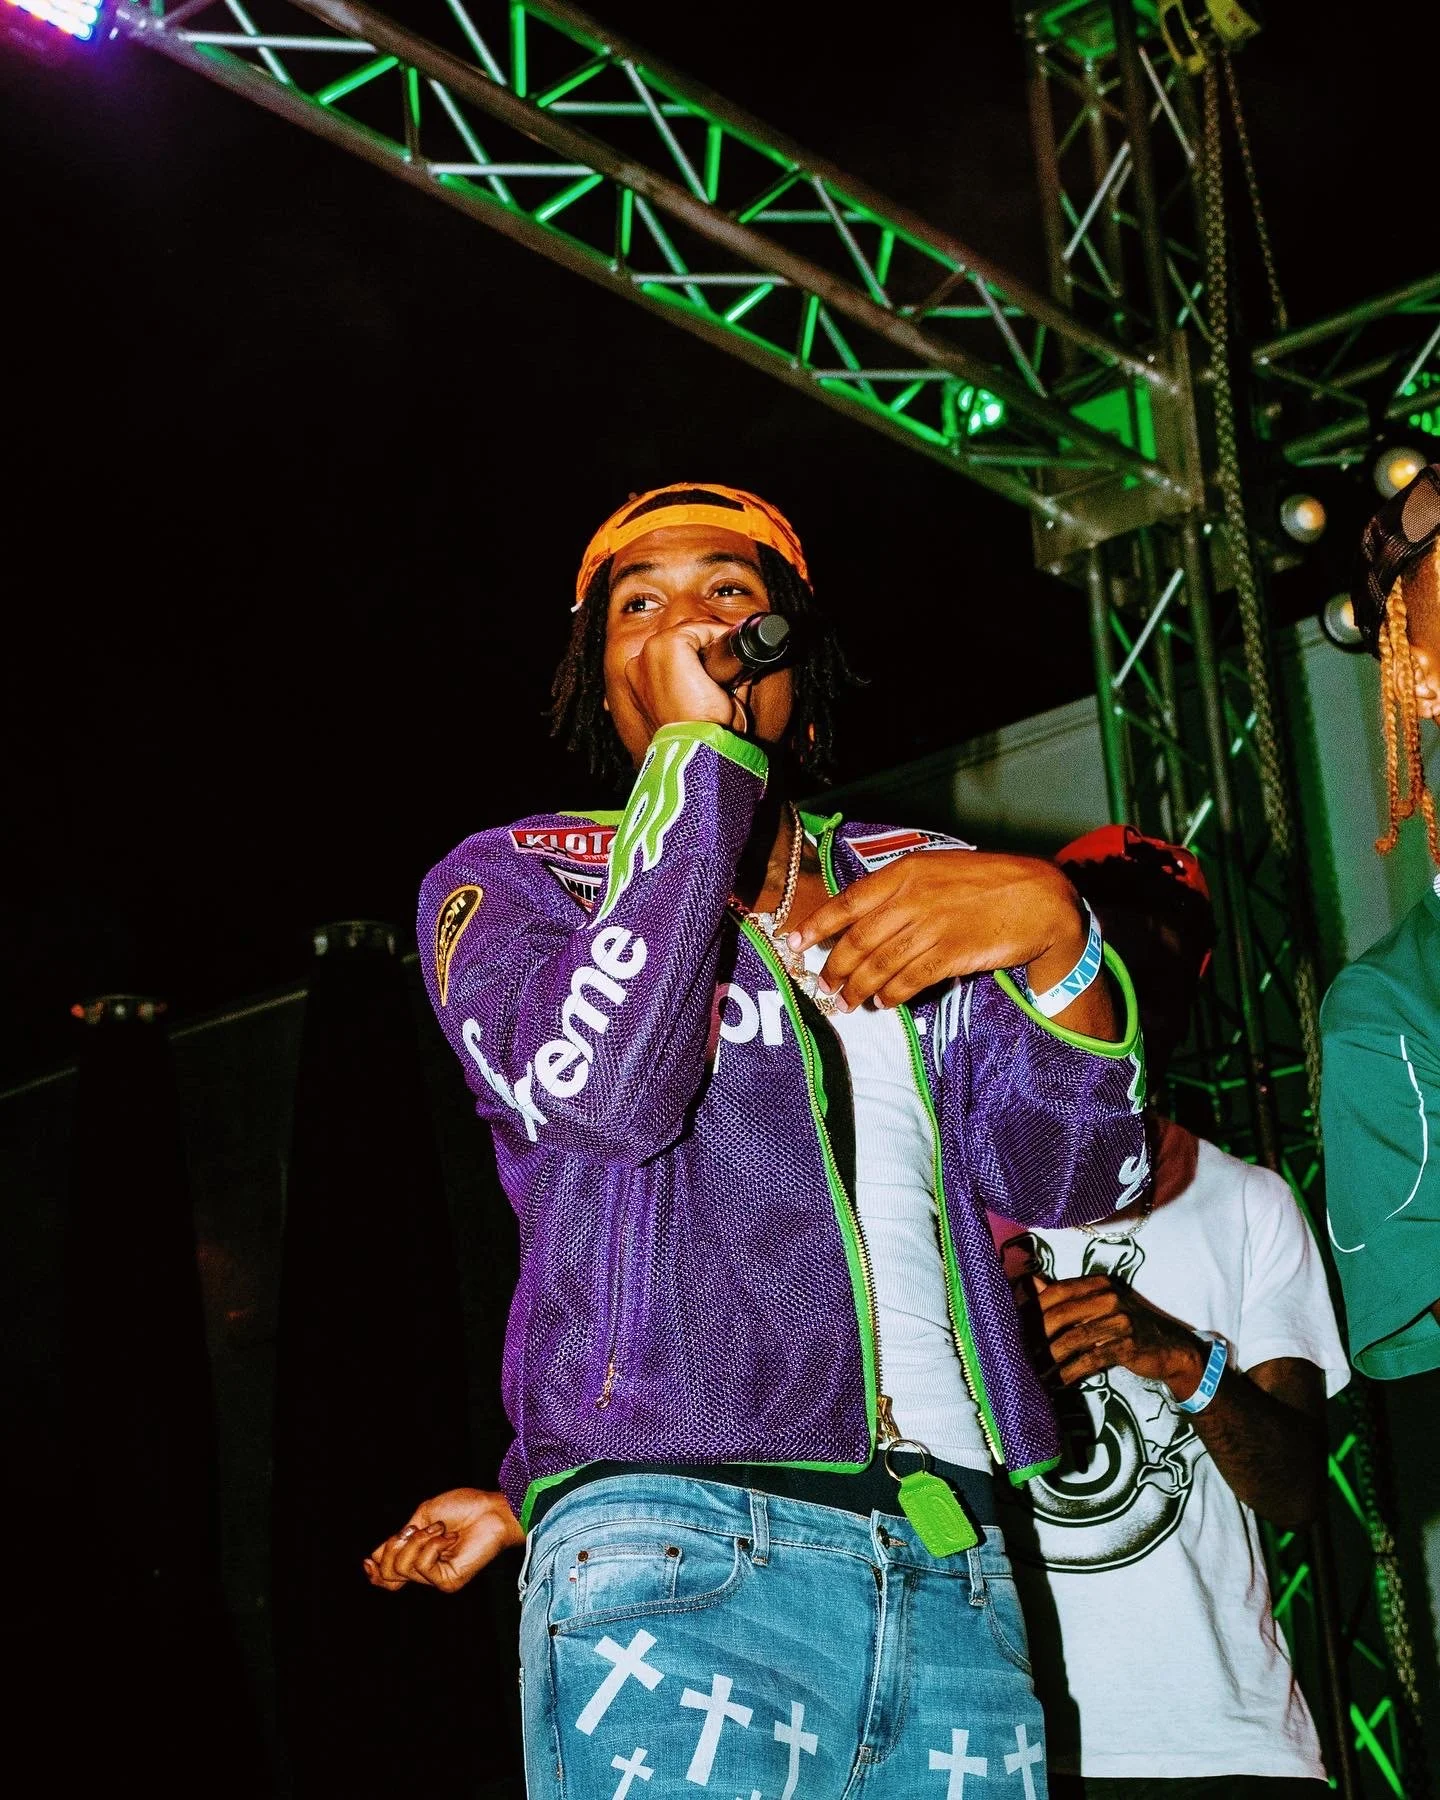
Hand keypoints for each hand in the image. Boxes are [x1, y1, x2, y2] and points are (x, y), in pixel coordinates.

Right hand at [363, 1488, 523, 1593]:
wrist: (492, 1509)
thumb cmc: (464, 1507)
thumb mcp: (424, 1516)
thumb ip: (401, 1537)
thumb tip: (373, 1559)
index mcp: (418, 1555)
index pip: (388, 1576)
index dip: (374, 1571)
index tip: (367, 1561)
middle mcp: (425, 1571)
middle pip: (389, 1575)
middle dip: (393, 1547)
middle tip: (416, 1529)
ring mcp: (437, 1578)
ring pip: (403, 1569)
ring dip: (418, 1541)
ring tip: (439, 1529)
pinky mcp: (448, 1582)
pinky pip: (423, 1567)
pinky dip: (432, 1546)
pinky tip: (448, 1537)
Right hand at [621, 619, 749, 740]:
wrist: (694, 746)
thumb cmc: (696, 738)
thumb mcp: (698, 712)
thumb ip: (709, 689)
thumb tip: (735, 674)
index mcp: (640, 685)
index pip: (671, 658)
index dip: (699, 660)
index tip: (723, 670)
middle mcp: (637, 667)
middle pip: (678, 642)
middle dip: (705, 648)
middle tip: (732, 662)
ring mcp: (650, 654)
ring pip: (688, 633)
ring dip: (711, 640)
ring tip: (732, 656)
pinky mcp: (668, 646)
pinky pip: (698, 628)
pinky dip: (717, 633)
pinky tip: (729, 649)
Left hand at [785, 851, 1090, 1013]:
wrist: (1039, 898)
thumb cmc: (988, 883)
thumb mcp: (939, 870)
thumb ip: (900, 889)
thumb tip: (862, 918)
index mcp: (906, 872)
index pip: (849, 902)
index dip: (817, 926)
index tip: (796, 943)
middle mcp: (913, 897)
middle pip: (858, 939)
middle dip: (835, 966)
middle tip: (824, 985)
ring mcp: (932, 926)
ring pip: (879, 964)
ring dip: (858, 988)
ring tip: (847, 1003)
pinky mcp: (951, 953)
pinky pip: (909, 980)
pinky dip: (890, 995)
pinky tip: (883, 1002)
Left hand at [1034, 1272, 1208, 1397]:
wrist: (1170, 1349)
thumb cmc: (1127, 1326)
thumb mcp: (1098, 1305)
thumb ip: (1065, 1295)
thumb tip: (1029, 1282)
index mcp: (1097, 1283)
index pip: (1055, 1291)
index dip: (1031, 1309)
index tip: (1011, 1326)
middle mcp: (1108, 1297)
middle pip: (1059, 1315)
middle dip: (1035, 1336)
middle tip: (1017, 1353)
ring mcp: (1119, 1321)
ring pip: (1072, 1340)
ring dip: (1048, 1359)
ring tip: (1032, 1372)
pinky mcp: (1127, 1346)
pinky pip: (1090, 1360)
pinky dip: (1069, 1373)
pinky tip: (1056, 1383)